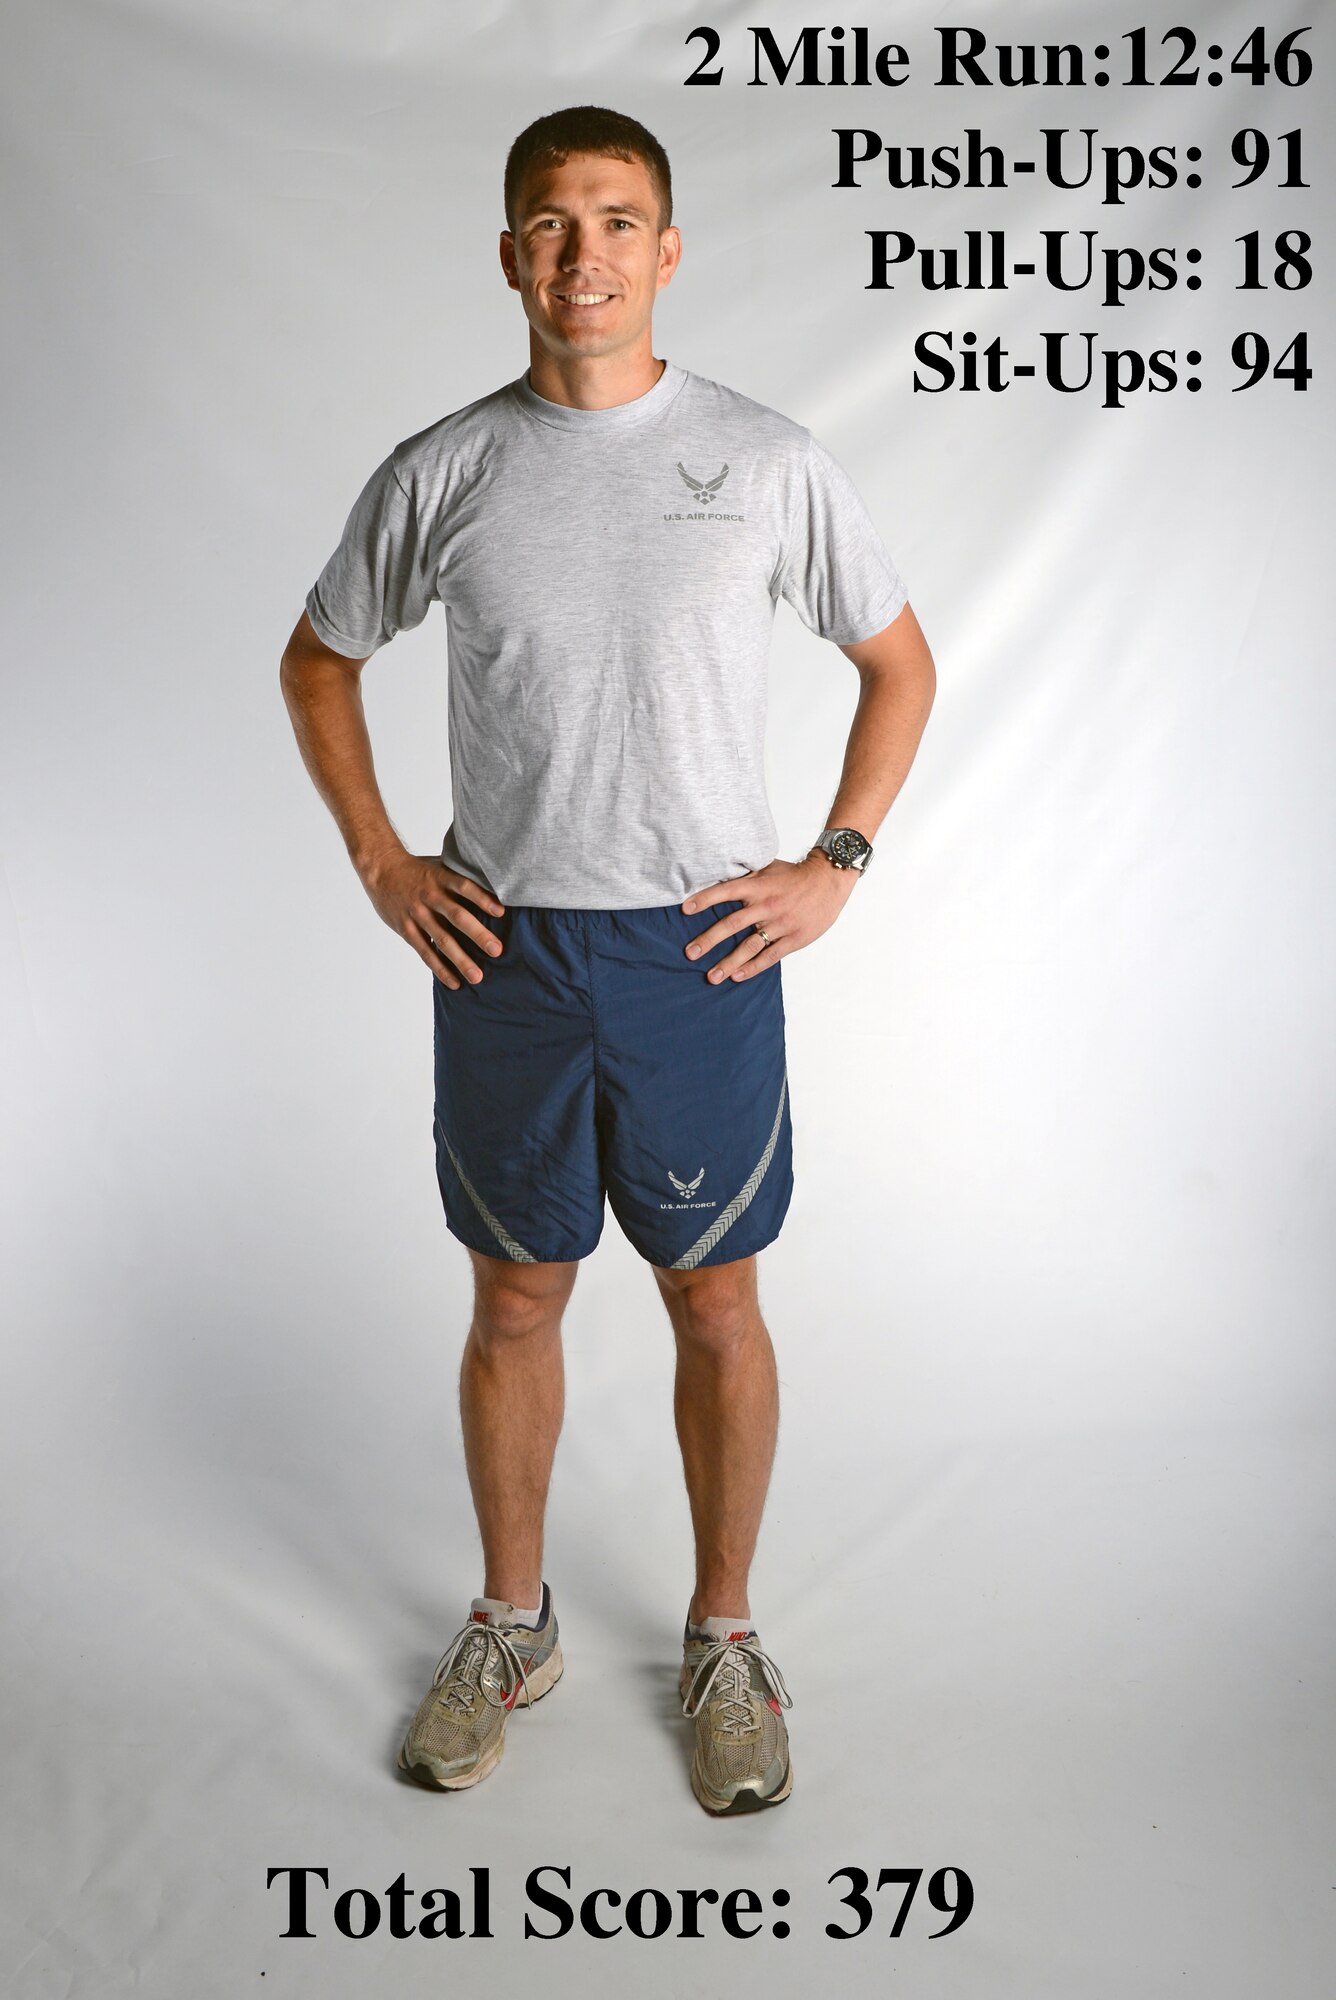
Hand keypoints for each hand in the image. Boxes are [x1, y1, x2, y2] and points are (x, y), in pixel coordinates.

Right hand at [360, 850, 504, 988]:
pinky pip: (425, 952)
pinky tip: (455, 982)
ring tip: (477, 977)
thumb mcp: (440, 865)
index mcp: (441, 878)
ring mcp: (417, 914)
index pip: (464, 887)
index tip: (501, 912)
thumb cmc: (419, 870)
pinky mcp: (406, 929)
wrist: (381, 870)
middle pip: (457, 916)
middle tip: (497, 951)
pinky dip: (440, 968)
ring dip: (461, 960)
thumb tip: (496, 889)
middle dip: (478, 934)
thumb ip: (461, 878)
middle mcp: (430, 897)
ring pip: (442, 940)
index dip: (482, 899)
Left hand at [681, 851, 858, 981]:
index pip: (726, 891)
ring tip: (711, 976)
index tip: (685, 909)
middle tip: (690, 953)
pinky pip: (770, 956)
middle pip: (732, 924)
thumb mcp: (768, 868)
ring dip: (728, 962)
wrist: (829, 881)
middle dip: (709, 940)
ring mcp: (781, 924)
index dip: (705, 899)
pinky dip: (753, 967)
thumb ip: (744, 875)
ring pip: (750, 946)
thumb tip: (716, 874)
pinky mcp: (795, 938)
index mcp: (758, 887)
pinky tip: (737, 976)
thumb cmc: (793, 875)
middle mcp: (767, 905)